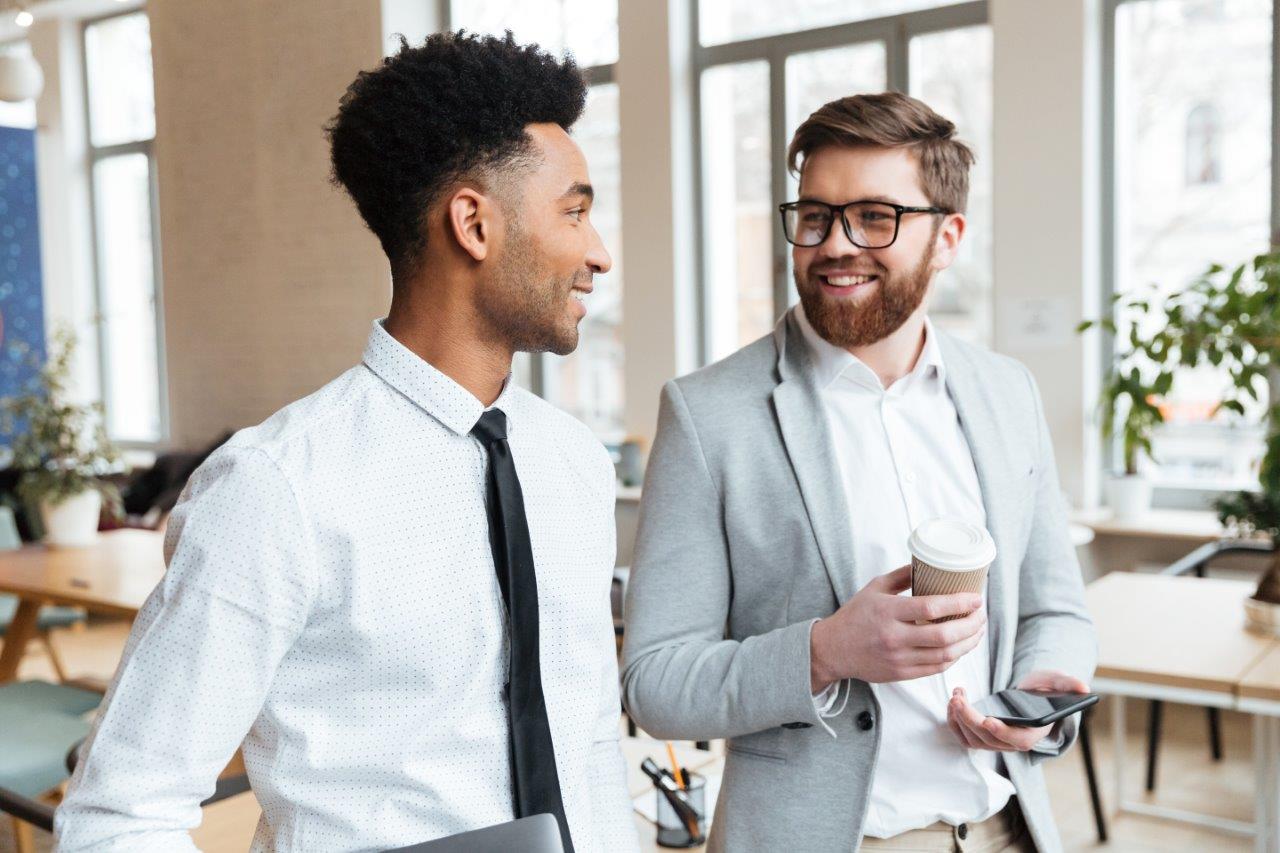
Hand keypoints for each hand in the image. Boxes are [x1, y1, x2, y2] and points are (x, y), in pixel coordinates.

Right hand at [810, 565, 985, 691]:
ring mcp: (899, 659)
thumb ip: (902, 576)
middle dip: (971, 625)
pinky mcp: (902, 674)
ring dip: (968, 643)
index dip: (959, 603)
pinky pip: (936, 668)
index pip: (931, 608)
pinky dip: (954, 657)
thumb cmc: (855, 616)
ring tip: (978, 630)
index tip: (976, 597)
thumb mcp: (874, 588)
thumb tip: (930, 564)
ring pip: (945, 655)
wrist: (833, 649)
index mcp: (887, 612)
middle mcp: (894, 637)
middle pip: (944, 635)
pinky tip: (962, 646)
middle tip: (981, 614)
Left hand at [947, 670, 1089, 751]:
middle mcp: (1015, 741)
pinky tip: (954, 701)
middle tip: (958, 698)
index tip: (988, 720)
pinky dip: (955, 722)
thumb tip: (1083, 688)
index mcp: (1034, 732)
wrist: (1030, 694)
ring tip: (956, 695)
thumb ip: (1067, 684)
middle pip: (989, 740)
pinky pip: (965, 737)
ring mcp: (997, 741)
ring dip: (960, 719)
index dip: (1003, 733)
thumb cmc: (1044, 689)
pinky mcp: (983, 736)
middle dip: (970, 719)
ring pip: (974, 740)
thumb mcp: (1056, 682)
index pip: (1018, 741)